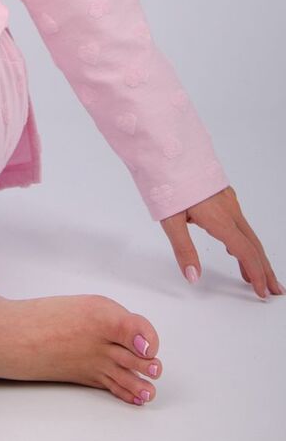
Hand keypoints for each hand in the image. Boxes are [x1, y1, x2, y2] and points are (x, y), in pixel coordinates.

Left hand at [159, 184, 283, 299]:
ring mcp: (227, 201)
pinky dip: (244, 241)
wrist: (166, 148)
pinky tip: (235, 249)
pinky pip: (239, 223)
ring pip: (247, 233)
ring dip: (255, 256)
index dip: (255, 273)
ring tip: (257, 277)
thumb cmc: (165, 182)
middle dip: (264, 269)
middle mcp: (229, 210)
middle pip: (253, 244)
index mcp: (219, 219)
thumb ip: (183, 249)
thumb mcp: (169, 220)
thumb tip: (193, 277)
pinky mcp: (221, 195)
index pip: (245, 251)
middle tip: (273, 291)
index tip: (262, 292)